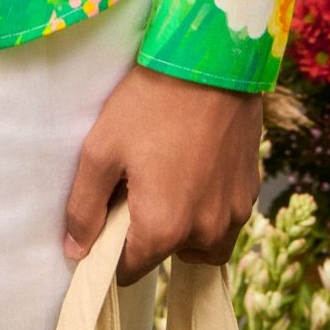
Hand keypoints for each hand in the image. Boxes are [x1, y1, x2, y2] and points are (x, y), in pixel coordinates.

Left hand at [63, 64, 263, 282]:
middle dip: (150, 233)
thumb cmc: (151, 102)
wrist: (212, 60)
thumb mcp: (101, 148)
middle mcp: (205, 232)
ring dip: (185, 229)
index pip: (129, 269)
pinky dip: (210, 208)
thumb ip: (84, 207)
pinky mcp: (253, 190)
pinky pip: (227, 218)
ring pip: (203, 245)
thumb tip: (76, 251)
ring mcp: (235, 213)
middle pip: (167, 256)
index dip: (113, 248)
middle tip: (139, 186)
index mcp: (163, 228)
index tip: (110, 216)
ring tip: (170, 182)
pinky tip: (196, 169)